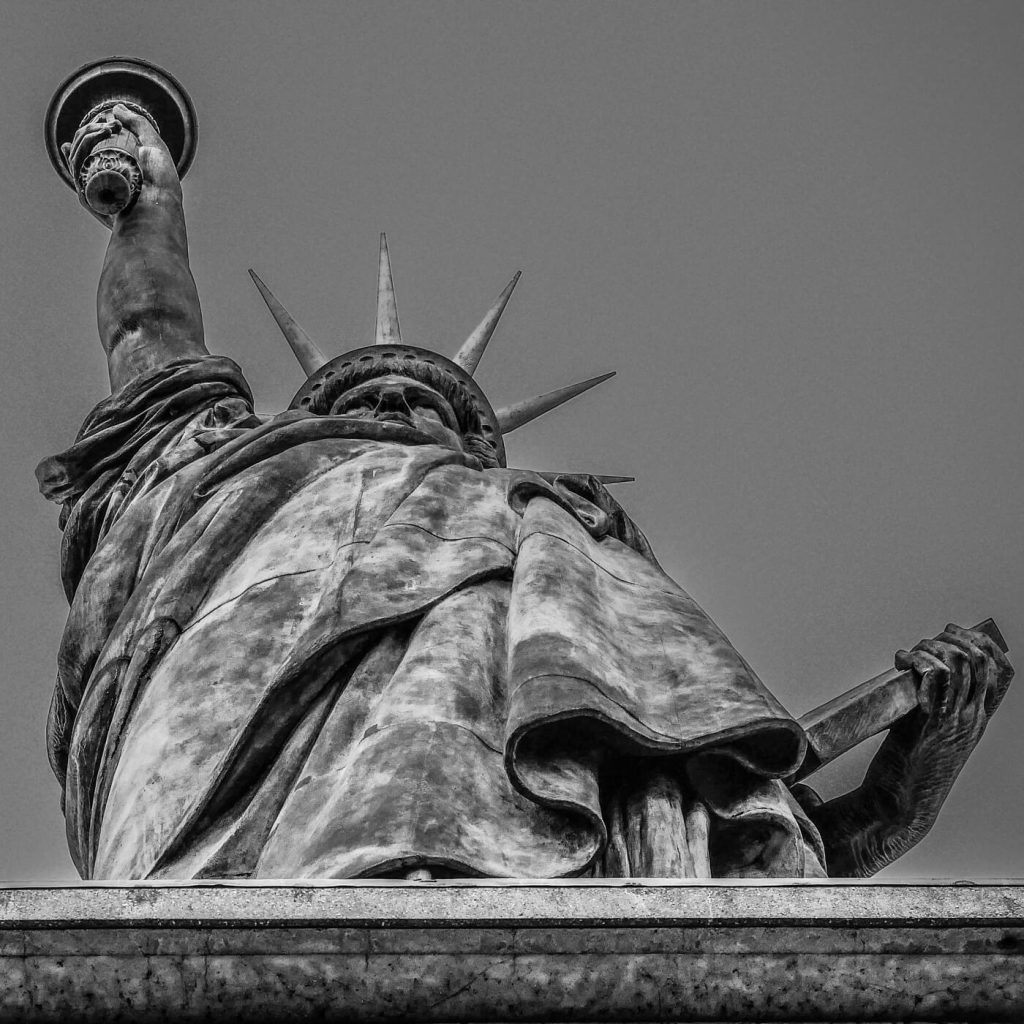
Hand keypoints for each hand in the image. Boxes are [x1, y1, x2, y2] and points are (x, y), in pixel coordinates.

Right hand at [60, 104, 179, 227]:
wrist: (164, 203)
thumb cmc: (162, 180)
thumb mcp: (153, 146)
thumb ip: (137, 125)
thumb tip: (116, 108)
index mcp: (114, 171)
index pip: (89, 149)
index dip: (88, 133)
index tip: (104, 121)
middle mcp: (102, 182)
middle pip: (80, 151)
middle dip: (89, 131)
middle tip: (108, 124)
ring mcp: (95, 191)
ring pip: (76, 159)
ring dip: (84, 137)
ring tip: (103, 129)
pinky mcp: (90, 199)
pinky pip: (75, 175)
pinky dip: (74, 157)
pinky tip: (74, 144)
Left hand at [868, 624, 1012, 841]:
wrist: (902, 807)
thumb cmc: (911, 771)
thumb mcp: (935, 736)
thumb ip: (936, 709)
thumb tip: (917, 675)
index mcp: (977, 720)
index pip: (1002, 673)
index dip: (986, 644)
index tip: (959, 631)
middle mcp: (970, 718)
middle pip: (980, 661)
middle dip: (954, 638)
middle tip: (928, 640)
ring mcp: (952, 720)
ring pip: (958, 664)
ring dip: (932, 647)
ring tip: (912, 653)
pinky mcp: (928, 722)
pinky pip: (934, 677)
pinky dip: (918, 660)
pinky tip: (901, 662)